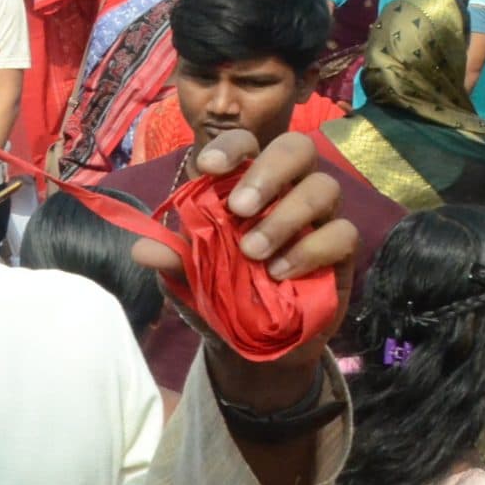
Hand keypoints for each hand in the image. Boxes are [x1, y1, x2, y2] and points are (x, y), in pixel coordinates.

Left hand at [129, 130, 356, 405]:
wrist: (250, 342)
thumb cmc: (219, 291)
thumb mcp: (189, 278)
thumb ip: (172, 258)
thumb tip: (142, 249)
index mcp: (246, 183)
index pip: (247, 142)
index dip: (231, 145)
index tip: (208, 167)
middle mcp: (288, 189)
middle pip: (298, 148)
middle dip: (268, 172)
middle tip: (239, 209)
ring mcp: (319, 217)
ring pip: (324, 188)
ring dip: (286, 217)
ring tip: (253, 252)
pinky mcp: (341, 250)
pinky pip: (343, 233)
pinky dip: (311, 250)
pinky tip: (280, 272)